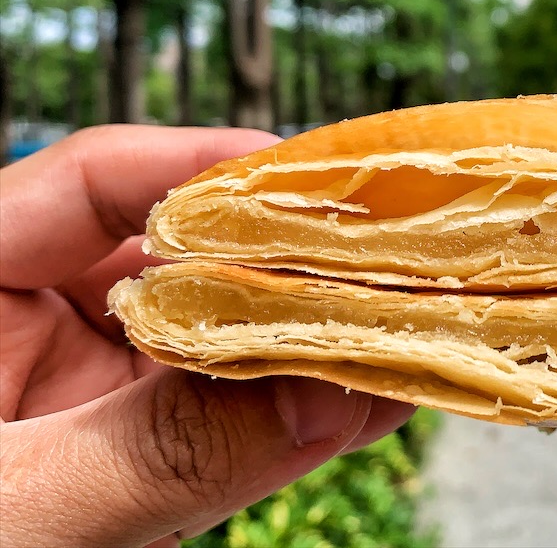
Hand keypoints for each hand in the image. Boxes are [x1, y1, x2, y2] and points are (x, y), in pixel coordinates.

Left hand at [0, 126, 414, 547]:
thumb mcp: (20, 518)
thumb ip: (166, 451)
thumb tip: (327, 397)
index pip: (92, 181)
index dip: (208, 168)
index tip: (313, 180)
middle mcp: (27, 319)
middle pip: (175, 253)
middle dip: (282, 262)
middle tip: (385, 261)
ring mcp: (84, 385)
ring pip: (211, 332)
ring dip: (302, 339)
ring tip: (396, 326)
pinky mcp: (127, 442)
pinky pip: (221, 408)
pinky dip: (291, 407)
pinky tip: (364, 400)